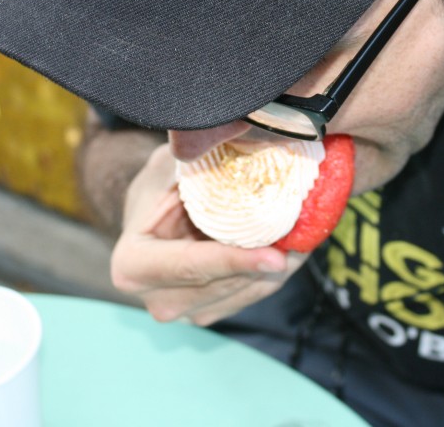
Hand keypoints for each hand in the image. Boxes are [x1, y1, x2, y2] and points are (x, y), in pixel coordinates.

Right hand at [111, 144, 307, 325]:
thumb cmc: (157, 185)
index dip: (235, 260)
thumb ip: (196, 158)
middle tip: (308, 230)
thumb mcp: (168, 165)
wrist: (152, 213)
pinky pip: (254, 294)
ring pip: (247, 292)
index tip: (276, 257)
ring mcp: (187, 310)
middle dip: (270, 261)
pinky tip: (295, 243)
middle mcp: (158, 297)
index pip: (191, 265)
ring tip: (309, 232)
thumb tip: (240, 133)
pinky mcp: (212, 310)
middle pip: (226, 284)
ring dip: (282, 266)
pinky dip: (277, 270)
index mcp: (134, 265)